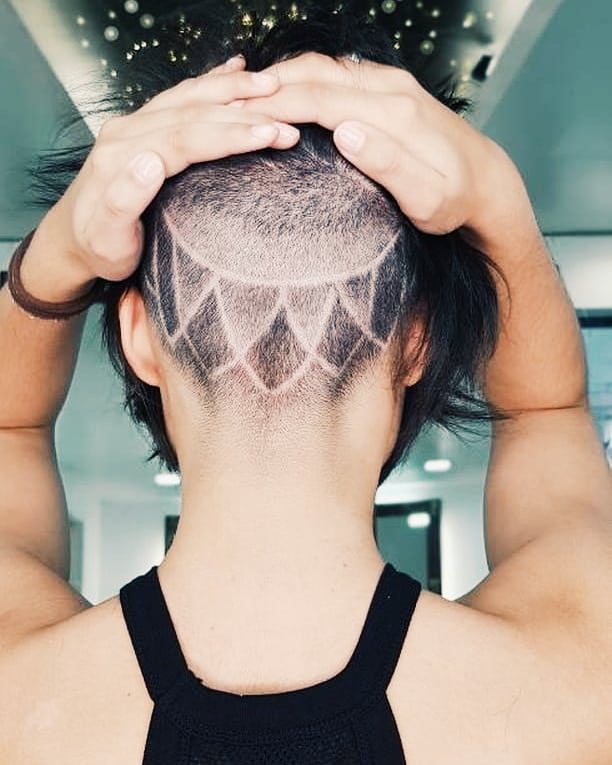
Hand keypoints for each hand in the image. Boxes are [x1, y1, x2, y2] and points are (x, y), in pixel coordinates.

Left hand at [44, 56, 299, 285]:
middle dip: (244, 112)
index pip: (187, 137)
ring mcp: (134, 125)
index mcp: (122, 156)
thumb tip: (150, 163)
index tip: (271, 134)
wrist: (72, 240)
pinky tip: (233, 69)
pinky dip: (209, 82)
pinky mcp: (141, 126)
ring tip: (271, 84)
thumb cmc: (99, 247)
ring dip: (232, 88)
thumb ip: (124, 199)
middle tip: (287, 118)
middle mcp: (127, 132)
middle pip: (193, 113)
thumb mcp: (108, 237)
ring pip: (189, 97)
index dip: (231, 133)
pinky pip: (180, 96)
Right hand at [241, 53, 534, 247]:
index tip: (237, 114)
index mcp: (392, 114)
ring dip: (284, 77)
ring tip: (246, 95)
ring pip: (325, 66)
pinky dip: (305, 79)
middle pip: (316, 73)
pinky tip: (286, 92)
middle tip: (227, 100)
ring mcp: (391, 83)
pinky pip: (338, 73)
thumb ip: (389, 164)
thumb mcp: (427, 198)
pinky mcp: (391, 88)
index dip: (275, 105)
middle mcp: (390, 88)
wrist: (486, 181)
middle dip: (270, 84)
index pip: (320, 99)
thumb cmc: (453, 200)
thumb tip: (345, 131)